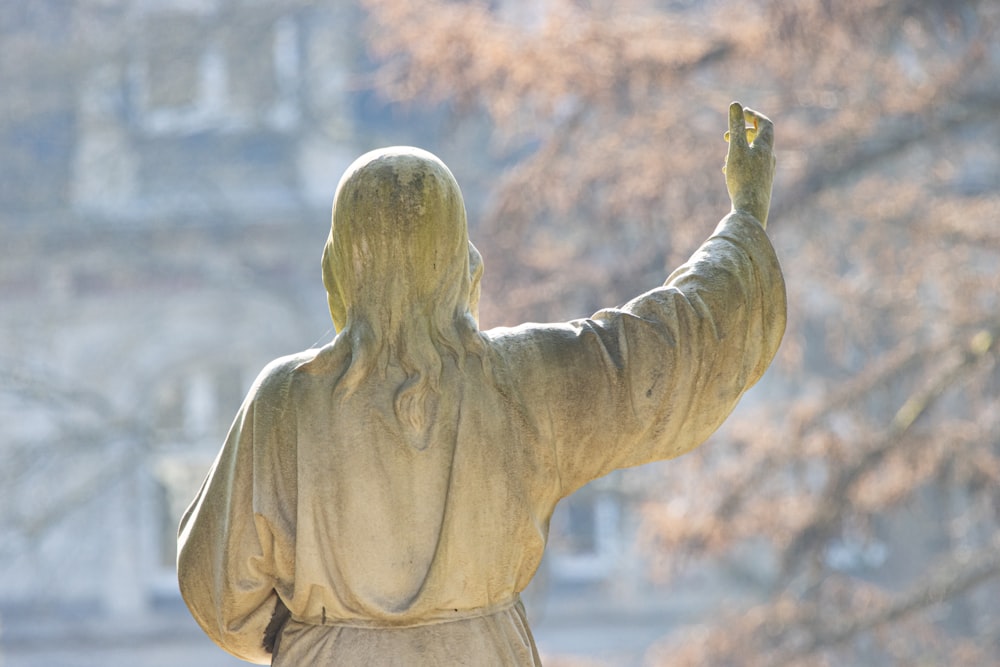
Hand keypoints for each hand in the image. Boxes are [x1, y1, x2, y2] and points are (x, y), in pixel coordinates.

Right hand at [724, 102, 774, 227]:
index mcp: (765, 147)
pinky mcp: (760, 184)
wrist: (751, 211)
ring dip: (739, 149)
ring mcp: (766, 171)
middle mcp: (769, 158)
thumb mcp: (736, 149)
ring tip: (725, 155)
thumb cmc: (743, 178)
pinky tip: (727, 171)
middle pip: (760, 138)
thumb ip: (736, 126)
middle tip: (725, 136)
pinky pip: (751, 167)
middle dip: (743, 133)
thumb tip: (735, 104)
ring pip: (754, 153)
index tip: (740, 113)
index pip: (765, 124)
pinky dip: (739, 162)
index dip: (754, 115)